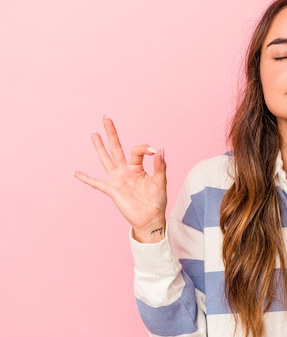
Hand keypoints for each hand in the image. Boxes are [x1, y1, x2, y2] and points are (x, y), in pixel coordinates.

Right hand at [74, 117, 166, 241]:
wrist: (150, 218)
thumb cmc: (156, 200)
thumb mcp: (160, 181)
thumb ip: (159, 166)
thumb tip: (160, 149)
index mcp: (138, 167)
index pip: (137, 151)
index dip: (144, 148)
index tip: (153, 151)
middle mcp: (125, 170)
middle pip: (116, 148)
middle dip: (111, 134)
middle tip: (106, 118)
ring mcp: (117, 179)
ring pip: (106, 160)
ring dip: (99, 147)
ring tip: (94, 134)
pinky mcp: (111, 190)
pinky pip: (96, 183)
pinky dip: (86, 178)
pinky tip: (75, 172)